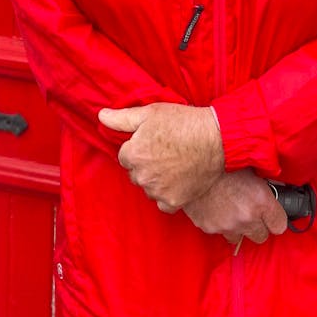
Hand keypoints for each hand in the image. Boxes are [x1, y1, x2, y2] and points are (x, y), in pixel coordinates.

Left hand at [98, 102, 223, 209]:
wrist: (216, 139)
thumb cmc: (183, 122)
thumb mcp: (150, 112)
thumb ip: (122, 118)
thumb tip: (100, 116)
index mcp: (133, 154)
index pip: (125, 155)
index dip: (139, 147)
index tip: (154, 141)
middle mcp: (142, 176)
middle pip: (135, 173)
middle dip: (145, 164)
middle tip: (165, 151)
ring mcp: (157, 191)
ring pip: (148, 188)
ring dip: (156, 179)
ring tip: (174, 163)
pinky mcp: (173, 202)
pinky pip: (163, 203)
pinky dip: (168, 194)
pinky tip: (178, 179)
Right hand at [183, 170, 288, 245]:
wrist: (192, 160)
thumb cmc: (223, 158)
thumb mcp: (251, 165)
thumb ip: (265, 180)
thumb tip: (275, 185)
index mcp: (260, 201)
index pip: (279, 226)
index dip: (276, 219)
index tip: (272, 214)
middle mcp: (246, 217)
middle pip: (261, 237)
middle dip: (258, 226)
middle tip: (250, 211)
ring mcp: (227, 225)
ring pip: (238, 238)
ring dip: (237, 227)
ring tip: (230, 208)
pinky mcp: (208, 228)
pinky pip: (218, 231)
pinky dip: (218, 222)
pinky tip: (214, 206)